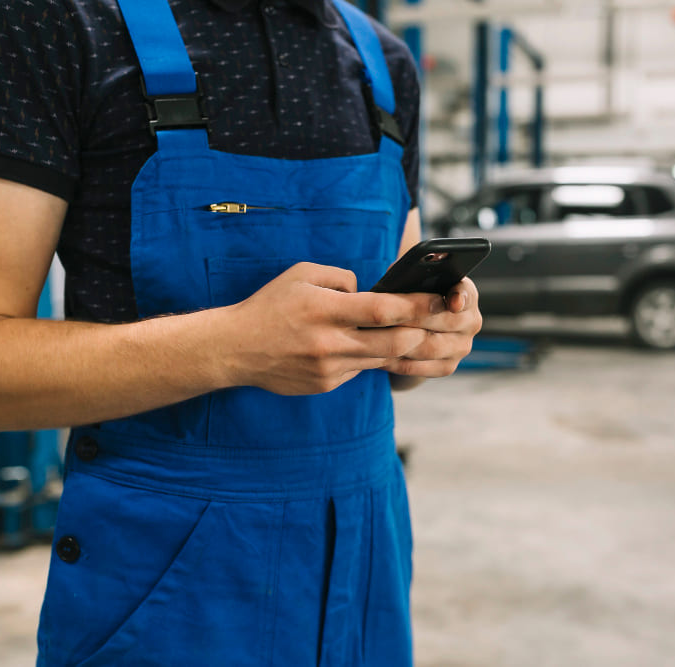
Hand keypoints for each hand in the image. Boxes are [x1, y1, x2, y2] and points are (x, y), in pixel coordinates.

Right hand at [221, 263, 442, 394]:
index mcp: (324, 309)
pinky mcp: (327, 384)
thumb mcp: (301, 274)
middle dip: (421, 332)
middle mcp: (329, 342)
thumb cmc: (270, 305)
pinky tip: (368, 345)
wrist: (236, 349)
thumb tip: (369, 290)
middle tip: (438, 321)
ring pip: (382, 359)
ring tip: (414, 332)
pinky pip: (360, 369)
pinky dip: (368, 356)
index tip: (439, 300)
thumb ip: (341, 278)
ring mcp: (329, 368)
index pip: (381, 309)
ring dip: (401, 346)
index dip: (416, 306)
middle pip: (393, 342)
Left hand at [384, 278, 482, 377]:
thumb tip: (395, 276)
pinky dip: (397, 361)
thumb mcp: (410, 279)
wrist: (414, 326)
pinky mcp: (447, 366)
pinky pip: (419, 367)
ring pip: (430, 347)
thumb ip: (409, 274)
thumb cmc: (410, 294)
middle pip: (446, 322)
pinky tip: (377, 355)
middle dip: (414, 317)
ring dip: (402, 341)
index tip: (452, 303)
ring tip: (377, 335)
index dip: (460, 297)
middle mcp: (470, 321)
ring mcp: (461, 347)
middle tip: (387, 316)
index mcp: (466, 293)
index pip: (466, 293)